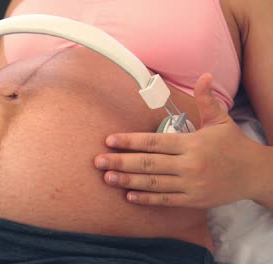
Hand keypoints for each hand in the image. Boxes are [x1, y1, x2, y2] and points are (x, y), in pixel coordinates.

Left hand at [94, 73, 264, 207]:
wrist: (255, 174)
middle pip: (148, 163)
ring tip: (107, 178)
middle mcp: (189, 164)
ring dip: (128, 181)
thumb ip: (207, 100)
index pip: (154, 141)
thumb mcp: (220, 120)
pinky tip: (129, 196)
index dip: (130, 141)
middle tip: (98, 162)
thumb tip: (205, 75)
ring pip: (153, 183)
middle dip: (121, 162)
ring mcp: (190, 185)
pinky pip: (165, 200)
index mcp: (191, 143)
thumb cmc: (234, 145)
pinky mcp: (193, 200)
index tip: (110, 140)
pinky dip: (146, 199)